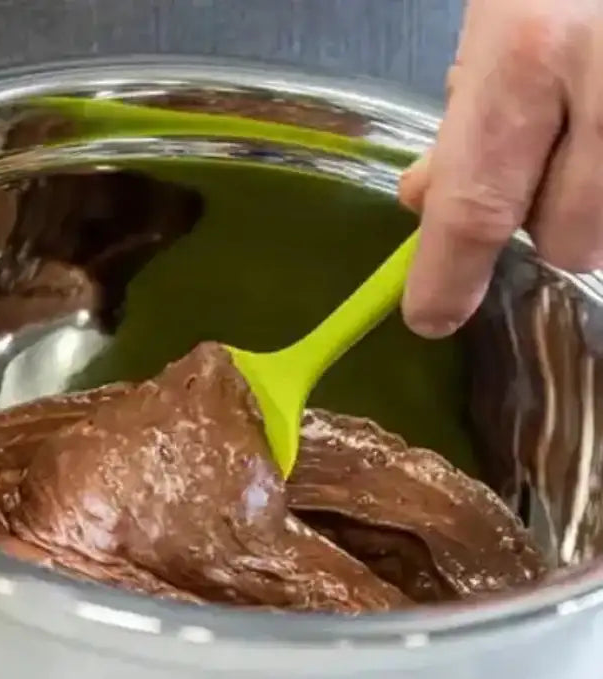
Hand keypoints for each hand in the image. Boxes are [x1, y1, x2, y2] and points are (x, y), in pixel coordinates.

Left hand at [399, 0, 600, 335]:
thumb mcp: (501, 15)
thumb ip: (466, 113)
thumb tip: (425, 199)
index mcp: (531, 51)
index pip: (475, 206)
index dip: (448, 276)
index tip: (430, 316)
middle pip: (571, 238)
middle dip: (545, 224)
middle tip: (546, 161)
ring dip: (595, 202)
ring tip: (587, 127)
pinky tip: (598, 117)